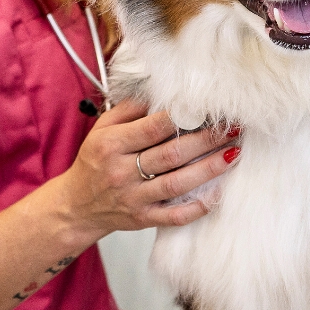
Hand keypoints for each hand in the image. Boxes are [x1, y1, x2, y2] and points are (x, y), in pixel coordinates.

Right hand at [57, 98, 238, 238]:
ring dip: (208, 169)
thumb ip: (130, 109)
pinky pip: (174, 216)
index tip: (209, 107)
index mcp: (112, 144)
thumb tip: (162, 91)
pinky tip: (218, 193)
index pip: (153, 127)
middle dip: (206, 139)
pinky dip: (197, 207)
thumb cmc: (95, 161)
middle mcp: (122, 171)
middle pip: (171, 154)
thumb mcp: (102, 129)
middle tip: (233, 128)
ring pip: (177, 183)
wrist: (76, 205)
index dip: (184, 116)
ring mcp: (133, 198)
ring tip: (233, 153)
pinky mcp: (143, 219)